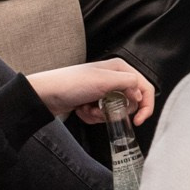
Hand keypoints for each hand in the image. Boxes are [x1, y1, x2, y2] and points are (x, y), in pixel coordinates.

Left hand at [28, 58, 155, 125]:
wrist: (44, 95)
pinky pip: (102, 115)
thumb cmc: (71, 84)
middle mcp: (114, 78)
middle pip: (130, 102)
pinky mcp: (93, 101)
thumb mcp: (103, 82)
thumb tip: (141, 94)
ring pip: (116, 111)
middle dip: (116, 111)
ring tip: (87, 109)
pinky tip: (81, 110)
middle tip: (103, 110)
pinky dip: (92, 116)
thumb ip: (129, 84)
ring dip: (102, 115)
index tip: (138, 120)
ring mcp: (103, 90)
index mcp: (120, 69)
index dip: (145, 105)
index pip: (144, 87)